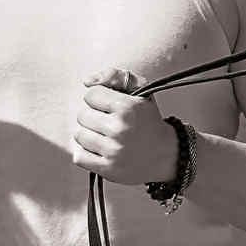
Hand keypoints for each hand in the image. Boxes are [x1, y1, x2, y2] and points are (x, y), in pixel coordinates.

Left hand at [73, 68, 175, 186]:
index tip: (108, 105)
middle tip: (106, 121)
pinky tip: (99, 150)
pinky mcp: (108, 169)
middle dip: (92, 116)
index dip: (98, 98)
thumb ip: (115, 76)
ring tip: (104, 136)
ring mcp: (114, 151)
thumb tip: (87, 81)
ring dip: (89, 134)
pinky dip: (86, 153)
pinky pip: (79, 157)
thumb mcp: (141, 90)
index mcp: (128, 108)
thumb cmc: (148, 120)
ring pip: (79, 135)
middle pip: (82, 115)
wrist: (166, 155)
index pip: (91, 95)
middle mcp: (120, 129)